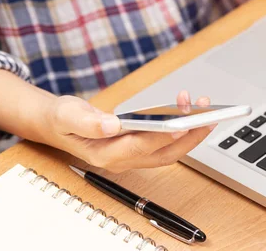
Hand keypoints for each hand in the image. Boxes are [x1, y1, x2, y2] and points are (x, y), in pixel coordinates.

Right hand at [38, 91, 212, 172]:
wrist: (58, 124)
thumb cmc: (63, 120)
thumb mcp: (67, 115)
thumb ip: (88, 122)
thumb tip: (112, 124)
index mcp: (105, 154)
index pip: (139, 148)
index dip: (161, 138)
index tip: (180, 125)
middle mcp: (123, 159)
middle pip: (164, 153)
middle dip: (189, 135)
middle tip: (207, 115)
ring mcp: (133, 155)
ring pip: (169, 148)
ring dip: (190, 130)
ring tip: (201, 104)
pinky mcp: (139, 146)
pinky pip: (165, 140)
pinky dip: (180, 124)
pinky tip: (184, 104)